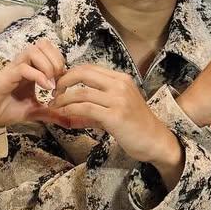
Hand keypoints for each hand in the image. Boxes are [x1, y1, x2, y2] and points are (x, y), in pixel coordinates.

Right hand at [0, 42, 65, 127]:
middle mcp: (24, 64)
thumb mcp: (36, 111)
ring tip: (51, 83)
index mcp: (32, 68)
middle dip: (56, 60)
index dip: (60, 61)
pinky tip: (45, 87)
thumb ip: (52, 114)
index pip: (50, 50)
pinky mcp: (7, 75)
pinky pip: (24, 67)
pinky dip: (38, 76)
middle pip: (44, 44)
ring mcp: (15, 67)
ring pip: (34, 50)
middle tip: (58, 80)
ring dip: (47, 65)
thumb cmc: (8, 109)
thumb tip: (69, 121)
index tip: (63, 81)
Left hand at [49, 64, 181, 171]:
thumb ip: (95, 107)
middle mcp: (120, 85)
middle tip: (53, 92)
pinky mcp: (115, 116)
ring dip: (63, 99)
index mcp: (121, 79)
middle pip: (83, 74)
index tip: (60, 84)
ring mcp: (118, 100)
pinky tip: (63, 115)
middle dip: (63, 81)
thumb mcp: (117, 109)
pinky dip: (70, 110)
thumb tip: (70, 112)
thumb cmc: (137, 126)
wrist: (156, 141)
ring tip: (54, 105)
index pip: (89, 68)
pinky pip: (85, 109)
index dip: (70, 74)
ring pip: (81, 92)